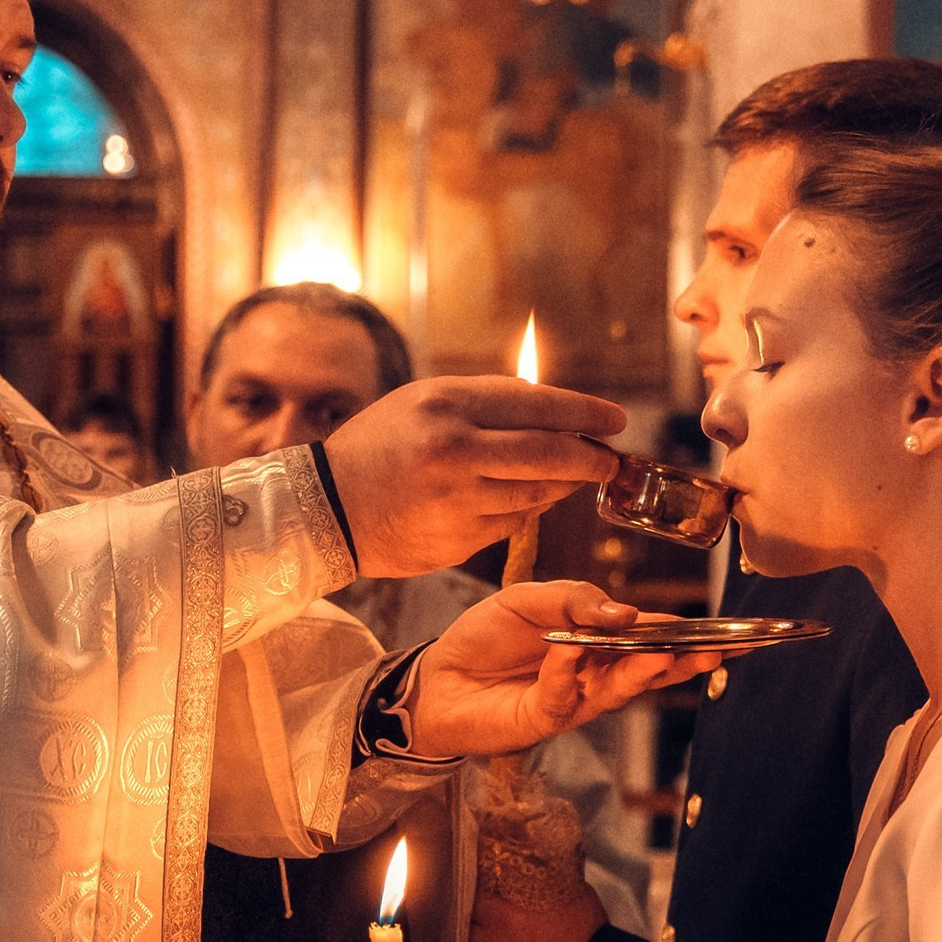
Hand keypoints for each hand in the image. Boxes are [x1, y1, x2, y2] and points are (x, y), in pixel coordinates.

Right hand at [323, 377, 623, 578]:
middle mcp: (455, 450)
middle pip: (551, 453)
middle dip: (591, 458)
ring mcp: (458, 499)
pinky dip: (530, 509)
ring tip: (573, 477)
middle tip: (610, 459)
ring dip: (563, 485)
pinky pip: (514, 522)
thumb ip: (486, 401)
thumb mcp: (424, 401)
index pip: (539, 405)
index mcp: (447, 404)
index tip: (615, 421)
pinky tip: (530, 499)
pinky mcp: (459, 539)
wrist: (326, 507)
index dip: (586, 413)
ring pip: (538, 492)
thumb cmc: (379, 446)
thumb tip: (554, 408)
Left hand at [405, 580, 720, 758]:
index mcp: (600, 640)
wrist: (437, 675)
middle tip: (720, 651)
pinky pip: (563, 695)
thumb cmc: (486, 636)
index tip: (729, 630)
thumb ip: (575, 598)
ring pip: (619, 688)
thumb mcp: (529, 600)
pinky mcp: (545, 719)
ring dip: (644, 672)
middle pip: (651, 668)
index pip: (652, 635)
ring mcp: (575, 700)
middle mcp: (596, 673)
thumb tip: (624, 612)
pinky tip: (569, 653)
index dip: (689, 634)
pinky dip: (567, 672)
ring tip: (666, 656)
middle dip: (686, 661)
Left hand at [465, 883, 608, 941]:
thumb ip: (548, 880)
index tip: (471, 891)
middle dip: (466, 915)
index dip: (471, 889)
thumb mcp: (574, 896)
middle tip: (469, 919)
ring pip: (458, 941)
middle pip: (462, 912)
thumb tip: (535, 863)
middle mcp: (497, 924)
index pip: (474, 885)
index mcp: (516, 899)